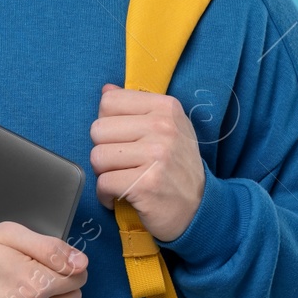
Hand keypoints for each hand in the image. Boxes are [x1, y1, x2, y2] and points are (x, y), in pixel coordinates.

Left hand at [89, 82, 203, 242]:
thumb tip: (106, 89)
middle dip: (103, 150)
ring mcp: (156, 155)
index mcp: (165, 107)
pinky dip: (104, 194)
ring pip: (97, 156)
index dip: (107, 123)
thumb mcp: (168, 128)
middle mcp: (163, 127)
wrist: (199, 208)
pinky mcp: (146, 184)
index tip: (121, 140)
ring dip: (103, 174)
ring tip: (121, 179)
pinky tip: (118, 197)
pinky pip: (103, 183)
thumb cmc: (177, 167)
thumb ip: (136, 107)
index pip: (109, 101)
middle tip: (121, 164)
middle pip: (98, 129)